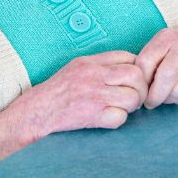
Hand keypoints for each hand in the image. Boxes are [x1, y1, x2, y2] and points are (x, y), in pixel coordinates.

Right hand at [12, 51, 147, 138]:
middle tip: (132, 97)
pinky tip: (107, 118)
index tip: (132, 80)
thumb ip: (101, 65)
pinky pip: (121, 117)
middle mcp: (92, 76)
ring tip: (119, 107)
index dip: (137, 68)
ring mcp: (93, 96)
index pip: (128, 57)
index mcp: (89, 62)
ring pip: (133, 97)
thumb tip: (130, 67)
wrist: (37, 112)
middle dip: (140, 88)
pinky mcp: (93, 115)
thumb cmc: (58, 91)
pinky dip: (118, 120)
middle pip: (136, 76)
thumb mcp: (76, 68)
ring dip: (130, 106)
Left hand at [134, 26, 177, 108]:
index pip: (146, 61)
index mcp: (168, 39)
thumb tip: (135, 82)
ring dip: (169, 99)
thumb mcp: (163, 41)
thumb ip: (150, 56)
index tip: (137, 88)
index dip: (139, 79)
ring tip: (165, 95)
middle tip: (148, 102)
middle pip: (166, 76)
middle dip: (154, 95)